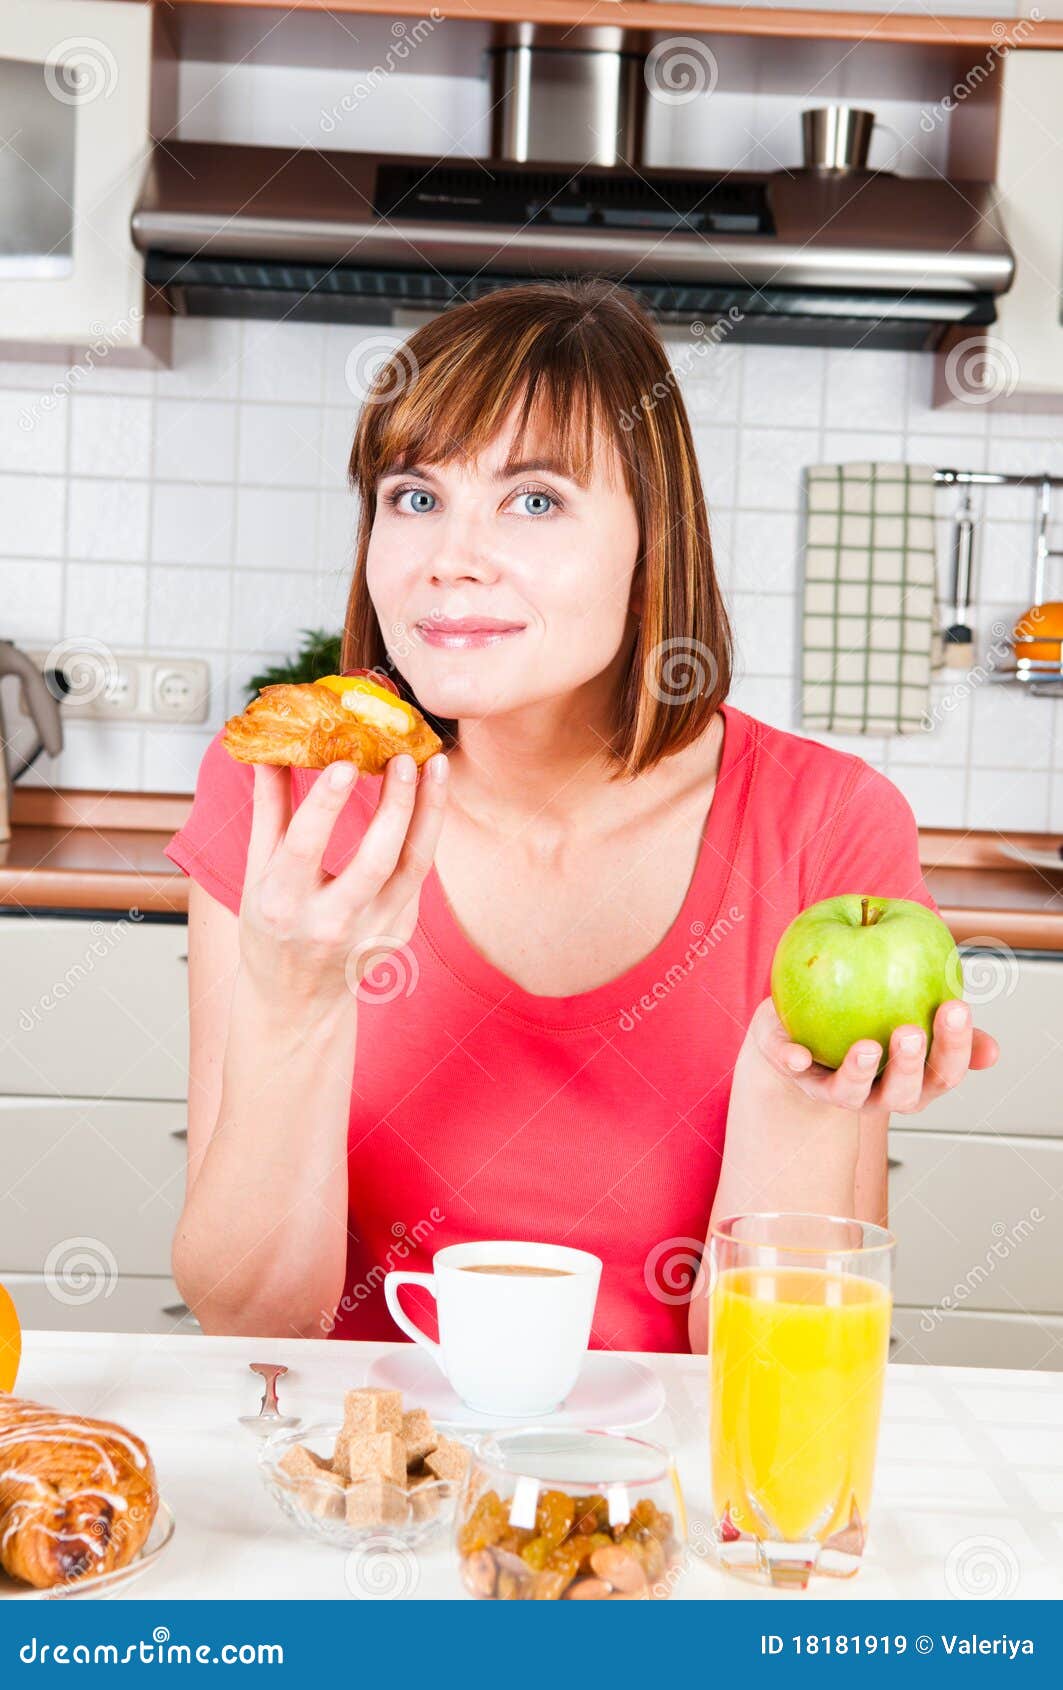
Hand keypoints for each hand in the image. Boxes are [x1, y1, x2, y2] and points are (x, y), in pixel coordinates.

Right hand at [238, 751, 447, 1014]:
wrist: (296, 1000)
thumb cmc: (270, 929)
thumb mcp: (257, 873)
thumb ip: (268, 809)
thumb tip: (268, 748)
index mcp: (283, 902)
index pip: (306, 846)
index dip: (327, 803)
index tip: (346, 762)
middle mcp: (330, 921)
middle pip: (376, 859)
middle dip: (396, 804)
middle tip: (405, 757)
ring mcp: (371, 932)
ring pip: (413, 865)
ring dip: (430, 812)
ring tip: (436, 767)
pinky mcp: (399, 933)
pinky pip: (417, 876)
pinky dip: (425, 833)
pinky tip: (431, 797)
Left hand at [749, 995, 998, 1115]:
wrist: (809, 1023)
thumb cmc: (872, 1016)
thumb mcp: (916, 1014)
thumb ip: (950, 1028)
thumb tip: (993, 1050)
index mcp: (915, 1080)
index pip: (945, 1073)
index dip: (956, 1046)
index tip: (957, 1006)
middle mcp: (879, 1094)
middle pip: (902, 1095)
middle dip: (909, 1066)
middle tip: (911, 1032)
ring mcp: (837, 1090)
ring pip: (851, 1094)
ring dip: (860, 1073)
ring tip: (867, 1047)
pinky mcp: (799, 1075)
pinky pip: (795, 1073)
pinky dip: (794, 1063)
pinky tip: (797, 1053)